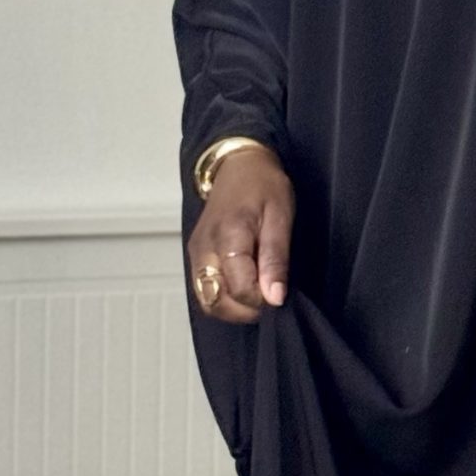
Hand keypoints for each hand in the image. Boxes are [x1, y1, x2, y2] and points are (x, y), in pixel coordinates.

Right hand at [186, 145, 294, 323]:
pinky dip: (225, 298)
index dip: (262, 300)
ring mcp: (195, 254)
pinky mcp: (194, 257)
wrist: (238, 165)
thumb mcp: (280, 217)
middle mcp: (204, 249)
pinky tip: (244, 287)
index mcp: (228, 236)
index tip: (279, 291)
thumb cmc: (263, 186)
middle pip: (217, 302)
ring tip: (257, 293)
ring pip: (208, 301)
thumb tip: (274, 297)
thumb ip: (275, 259)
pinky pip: (205, 291)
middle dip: (246, 310)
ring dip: (234, 308)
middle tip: (269, 297)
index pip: (240, 289)